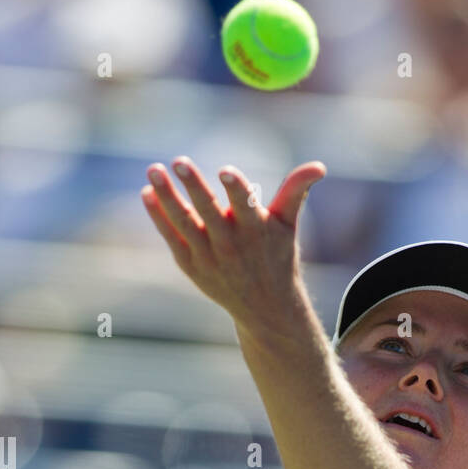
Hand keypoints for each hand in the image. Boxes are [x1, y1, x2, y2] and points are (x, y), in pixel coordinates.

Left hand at [140, 156, 325, 330]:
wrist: (264, 308)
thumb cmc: (276, 256)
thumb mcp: (288, 225)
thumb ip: (296, 191)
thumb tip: (319, 166)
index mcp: (256, 231)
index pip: (245, 206)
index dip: (236, 188)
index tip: (226, 170)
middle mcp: (231, 245)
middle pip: (209, 212)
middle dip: (194, 186)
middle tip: (178, 160)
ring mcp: (209, 257)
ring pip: (184, 223)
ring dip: (168, 197)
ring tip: (153, 170)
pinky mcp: (191, 265)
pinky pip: (172, 237)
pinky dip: (159, 217)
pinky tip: (148, 192)